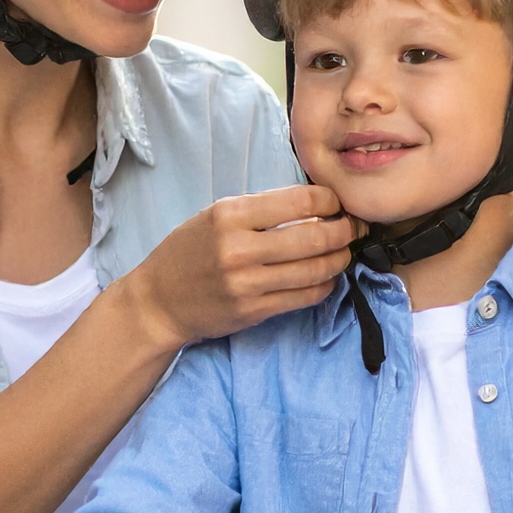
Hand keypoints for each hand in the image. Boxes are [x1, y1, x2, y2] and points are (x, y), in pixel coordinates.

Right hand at [124, 184, 361, 350]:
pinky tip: (326, 276)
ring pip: (315, 269)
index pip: (298, 202)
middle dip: (344, 231)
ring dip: (340, 259)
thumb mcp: (214, 216)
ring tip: (345, 251)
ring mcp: (248, 284)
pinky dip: (324, 284)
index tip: (337, 203)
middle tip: (354, 227)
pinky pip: (305, 297)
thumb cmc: (187, 253)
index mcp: (229, 216)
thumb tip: (314, 205)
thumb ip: (260, 210)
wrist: (158, 302)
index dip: (329, 201)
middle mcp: (239, 249)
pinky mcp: (254, 311)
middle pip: (314, 237)